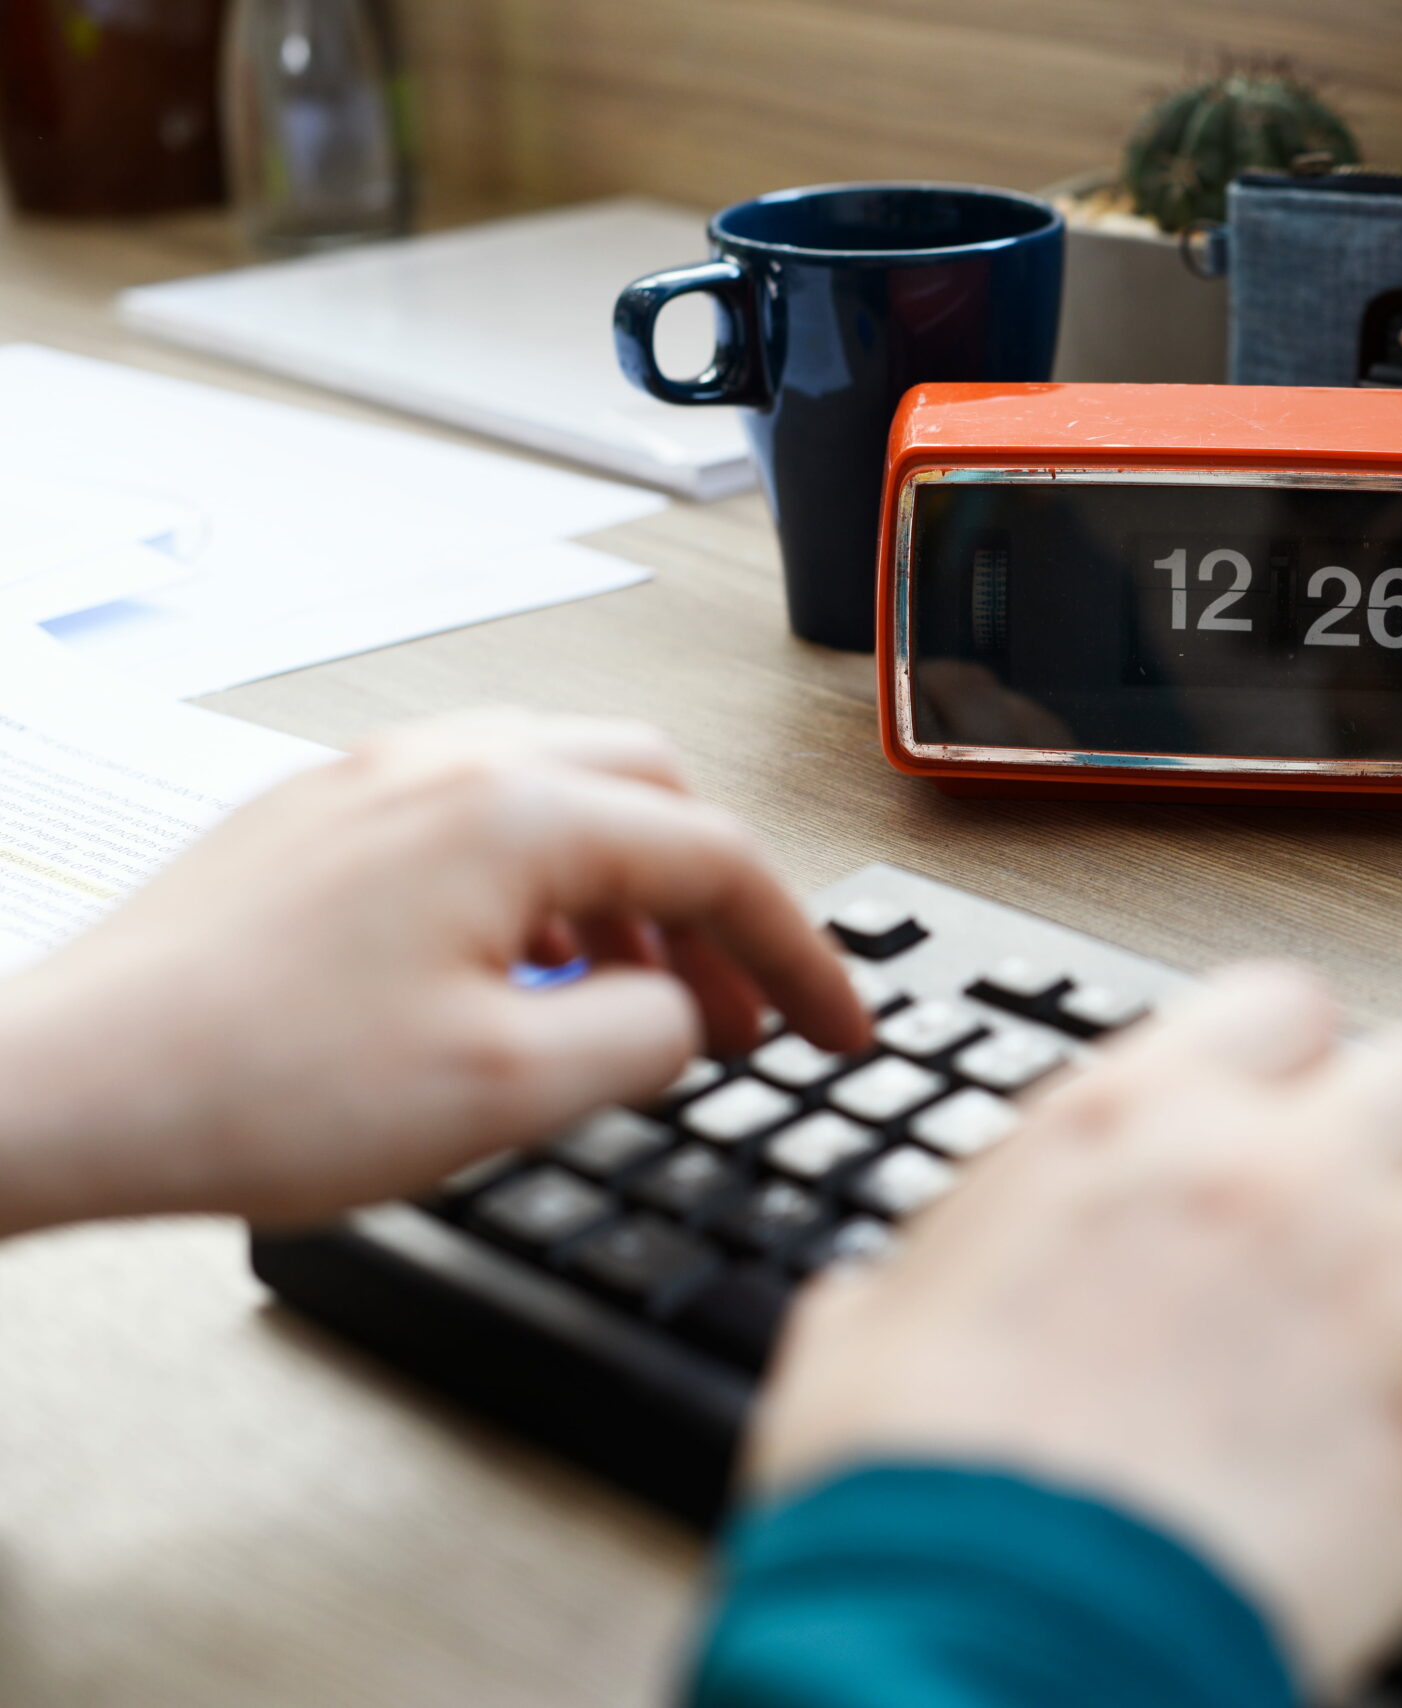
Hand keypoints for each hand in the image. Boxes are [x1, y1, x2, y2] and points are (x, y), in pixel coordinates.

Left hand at [0, 712, 863, 1233]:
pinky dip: (541, 891)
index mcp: (512, 811)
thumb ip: (648, 1037)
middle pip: (651, 793)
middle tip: (741, 1009)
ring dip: (629, 895)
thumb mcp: (512, 1091)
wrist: (68, 1091)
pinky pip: (474, 825)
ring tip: (635, 1008)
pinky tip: (519, 983)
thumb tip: (684, 1014)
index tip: (837, 1028)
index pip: (719, 857)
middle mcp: (444, 766)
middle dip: (719, 904)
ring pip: (561, 799)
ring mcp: (369, 786)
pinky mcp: (314, 826)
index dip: (802, 955)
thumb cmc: (255, 1085)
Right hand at [751, 964, 1401, 1698]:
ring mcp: (1386, 1263)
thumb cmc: (920, 1499)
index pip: (1281, 1004)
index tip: (1303, 1117)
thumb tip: (878, 1308)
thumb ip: (906, 1290)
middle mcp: (1274, 1161)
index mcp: (1130, 1123)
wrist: (986, 1629)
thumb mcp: (863, 1348)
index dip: (1305, 1065)